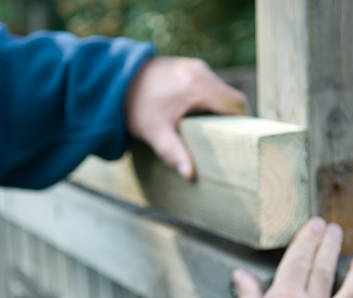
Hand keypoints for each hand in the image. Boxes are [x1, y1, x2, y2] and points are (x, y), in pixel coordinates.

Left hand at [125, 57, 247, 178]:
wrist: (112, 80)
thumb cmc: (133, 107)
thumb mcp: (154, 132)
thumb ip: (173, 153)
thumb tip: (191, 175)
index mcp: (198, 87)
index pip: (237, 105)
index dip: (240, 124)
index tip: (235, 142)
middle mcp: (200, 72)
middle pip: (230, 98)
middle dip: (229, 119)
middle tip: (221, 141)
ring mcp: (193, 66)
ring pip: (219, 90)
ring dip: (217, 108)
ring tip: (207, 130)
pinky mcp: (185, 66)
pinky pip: (206, 83)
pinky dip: (206, 99)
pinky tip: (193, 115)